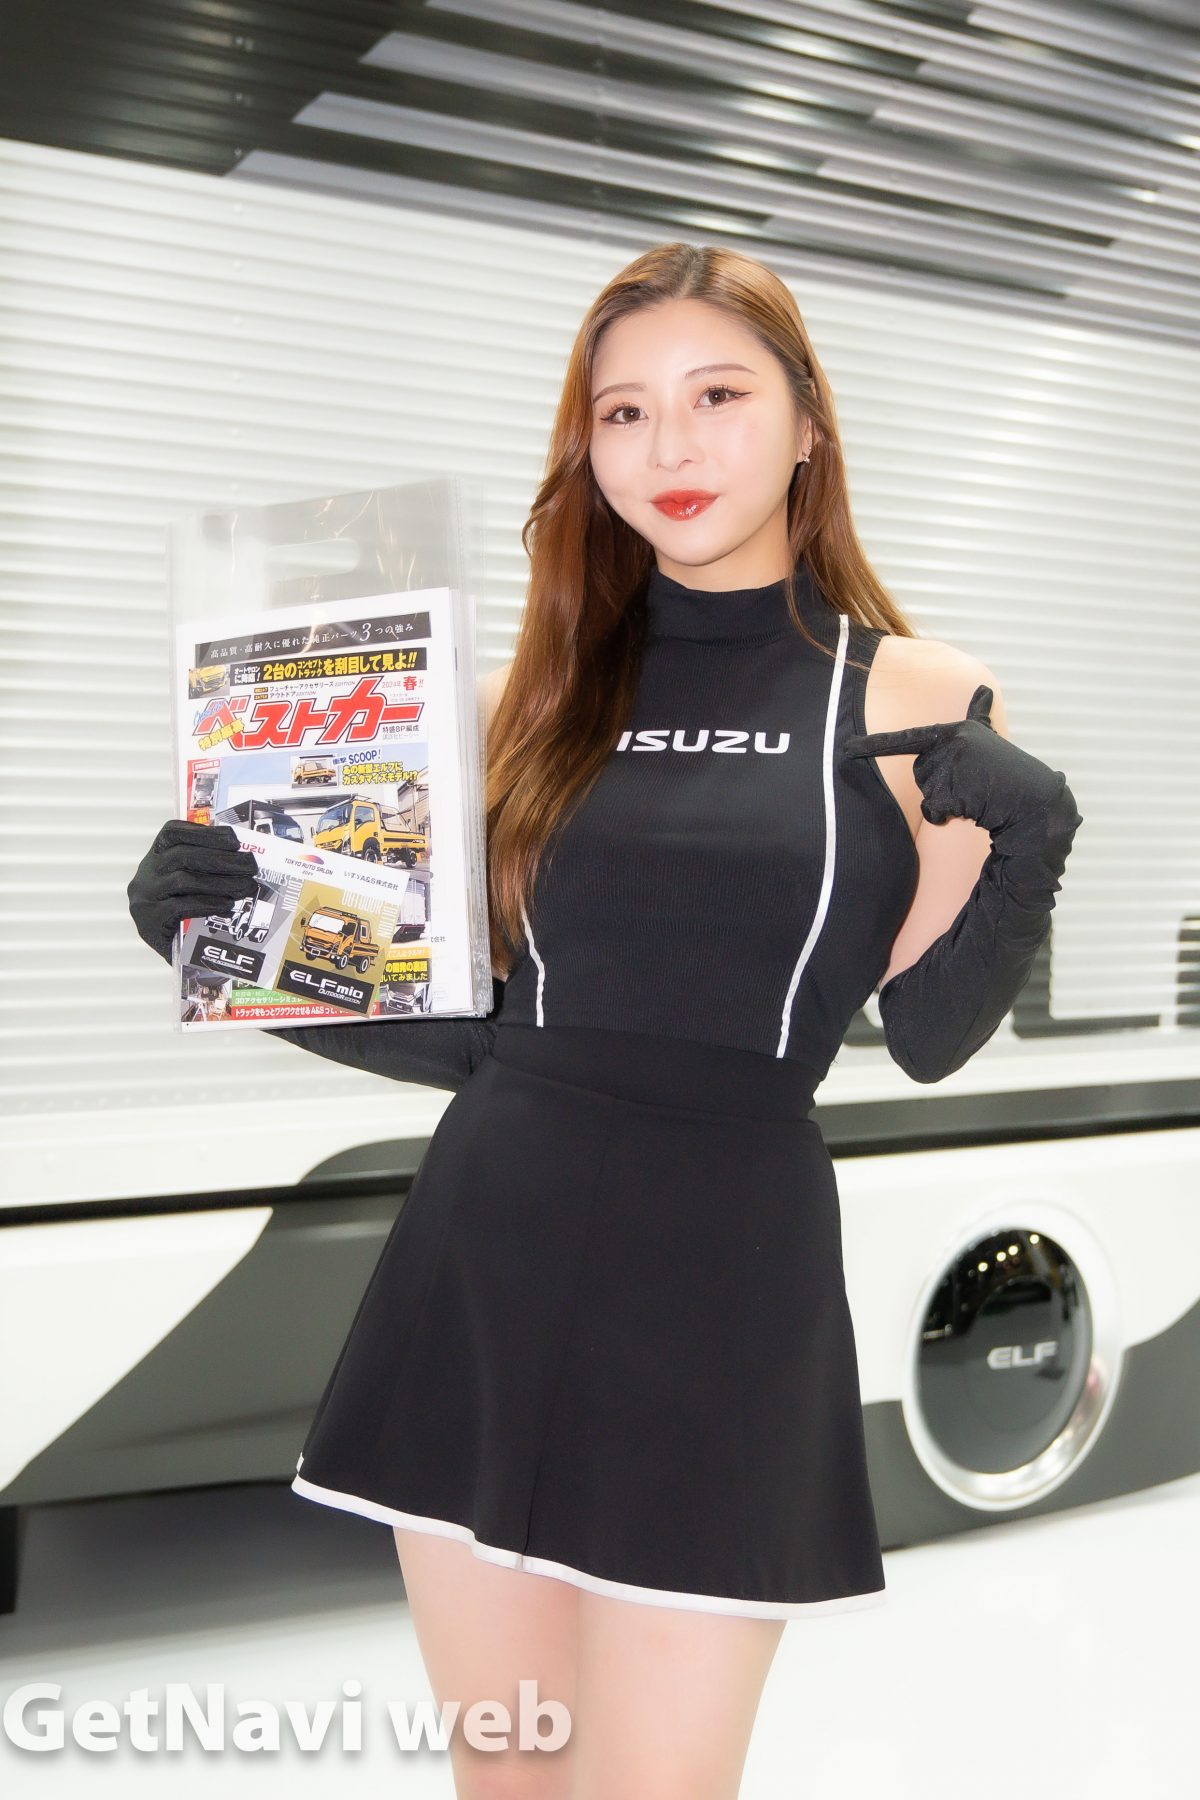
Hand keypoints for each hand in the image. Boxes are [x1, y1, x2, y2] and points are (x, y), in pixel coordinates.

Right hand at [127, 819, 259, 964]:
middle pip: (181, 855)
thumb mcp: (194, 886)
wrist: (177, 957)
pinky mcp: (148, 923)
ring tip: (246, 887)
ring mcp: (143, 899)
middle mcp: (144, 875)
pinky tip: (227, 905)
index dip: (203, 833)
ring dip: (220, 882)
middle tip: (250, 866)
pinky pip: (180, 907)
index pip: (172, 833)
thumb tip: (242, 853)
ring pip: (182, 880)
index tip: (233, 840)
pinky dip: (207, 904)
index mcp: (154, 859)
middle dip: (221, 858)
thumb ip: (207, 868)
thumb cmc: (189, 916)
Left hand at [841, 683, 1070, 836]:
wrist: (1032, 799)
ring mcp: (951, 767)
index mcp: (953, 731)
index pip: (906, 739)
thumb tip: (983, 688)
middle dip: (938, 785)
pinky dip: (948, 815)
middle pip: (920, 773)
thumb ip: (979, 714)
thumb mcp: (990, 737)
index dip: (873, 746)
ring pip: (926, 794)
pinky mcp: (954, 790)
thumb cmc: (1007, 769)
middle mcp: (950, 744)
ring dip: (944, 801)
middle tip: (969, 783)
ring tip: (974, 794)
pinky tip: (973, 807)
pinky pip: (934, 810)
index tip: (847, 749)